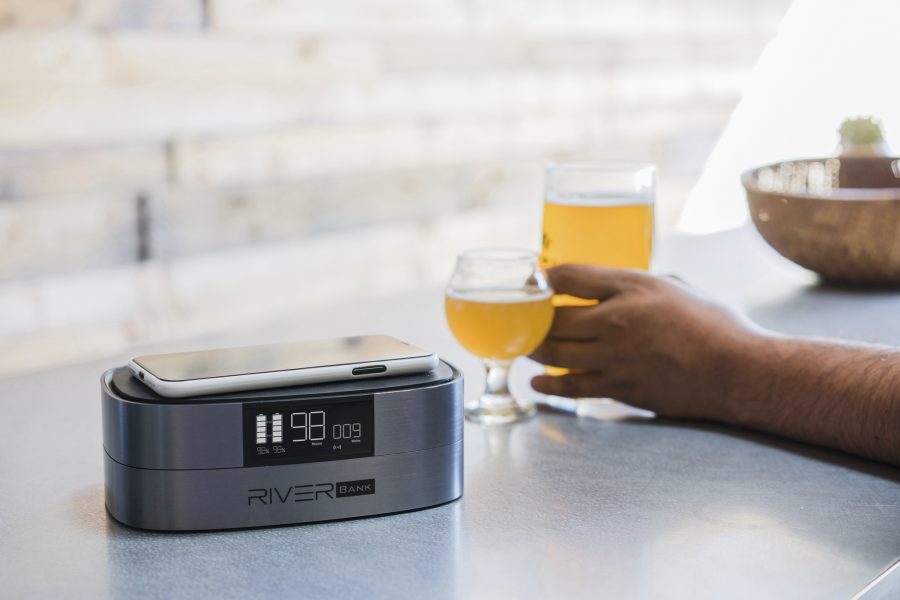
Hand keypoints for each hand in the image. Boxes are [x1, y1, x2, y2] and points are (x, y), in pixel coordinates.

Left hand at [530, 264, 763, 420]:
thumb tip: (606, 284)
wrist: (737, 371)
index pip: (570, 276)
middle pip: (552, 318)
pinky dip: (549, 384)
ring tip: (524, 346)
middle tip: (520, 317)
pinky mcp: (619, 388)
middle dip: (530, 317)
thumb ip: (635, 284)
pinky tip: (537, 382)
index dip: (542, 278)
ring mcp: (615, 358)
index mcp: (631, 288)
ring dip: (533, 349)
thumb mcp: (672, 285)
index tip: (531, 281)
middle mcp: (616, 321)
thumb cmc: (714, 323)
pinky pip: (573, 386)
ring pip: (554, 353)